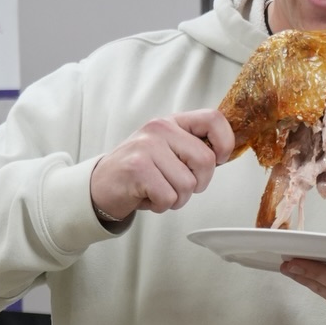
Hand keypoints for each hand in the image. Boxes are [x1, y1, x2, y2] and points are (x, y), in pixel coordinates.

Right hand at [89, 109, 234, 224]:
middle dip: (198, 183)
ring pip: (188, 184)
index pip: (214, 119)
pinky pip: (169, 197)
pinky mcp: (137, 169)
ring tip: (158, 190)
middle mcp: (160, 129)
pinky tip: (147, 196)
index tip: (218, 160)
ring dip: (177, 198)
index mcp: (172, 122)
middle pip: (206, 160)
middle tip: (178, 185)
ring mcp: (147, 147)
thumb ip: (193, 147)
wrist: (101, 185)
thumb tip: (224, 154)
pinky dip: (160, 205)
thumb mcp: (168, 150)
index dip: (224, 143)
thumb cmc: (140, 171)